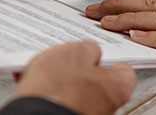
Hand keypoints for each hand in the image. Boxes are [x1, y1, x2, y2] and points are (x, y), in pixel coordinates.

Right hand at [12, 42, 135, 114]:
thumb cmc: (59, 90)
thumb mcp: (76, 52)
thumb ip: (89, 48)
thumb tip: (90, 51)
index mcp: (117, 87)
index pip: (124, 71)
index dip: (110, 58)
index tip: (101, 52)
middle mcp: (105, 105)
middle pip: (96, 80)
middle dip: (79, 68)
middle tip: (64, 57)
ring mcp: (84, 113)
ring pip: (73, 90)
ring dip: (58, 79)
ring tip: (40, 68)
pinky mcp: (62, 114)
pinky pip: (56, 99)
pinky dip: (46, 91)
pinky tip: (31, 81)